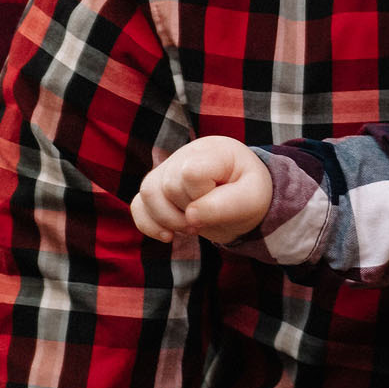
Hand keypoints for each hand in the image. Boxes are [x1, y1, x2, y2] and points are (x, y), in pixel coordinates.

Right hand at [129, 136, 272, 244]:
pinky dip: (148, 225)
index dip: (199, 197)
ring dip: (167, 221)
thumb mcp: (250, 200)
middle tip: (207, 221)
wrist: (243, 196)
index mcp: (213, 151)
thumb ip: (224, 206)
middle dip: (187, 213)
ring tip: (190, 228)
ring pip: (147, 194)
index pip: (190, 173)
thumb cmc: (249, 194)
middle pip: (168, 187)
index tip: (217, 207)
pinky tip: (168, 236)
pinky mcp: (156, 188)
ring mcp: (167, 169)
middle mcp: (185, 154)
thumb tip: (190, 216)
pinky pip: (138, 205)